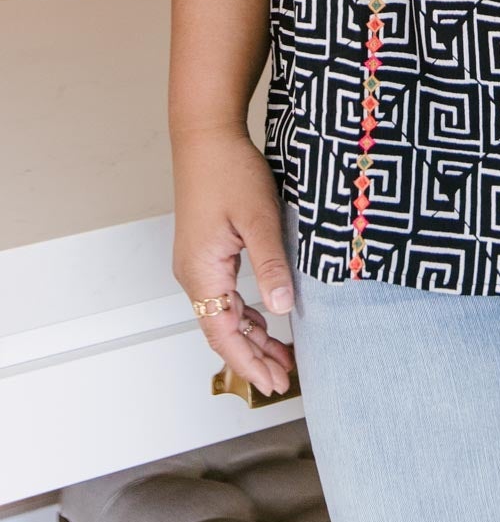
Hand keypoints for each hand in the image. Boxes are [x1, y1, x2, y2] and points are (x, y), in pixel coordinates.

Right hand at [171, 125, 296, 398]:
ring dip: (251, 337)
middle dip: (252, 357)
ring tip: (281, 357)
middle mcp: (193, 274)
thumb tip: (283, 308)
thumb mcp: (259, 218)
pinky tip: (265, 319)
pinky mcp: (206, 252)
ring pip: (223, 315)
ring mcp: (197, 264)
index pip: (224, 334)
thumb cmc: (230, 171)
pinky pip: (223, 295)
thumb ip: (270, 265)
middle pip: (222, 331)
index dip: (248, 362)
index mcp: (202, 272)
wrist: (206, 137)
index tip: (272, 383)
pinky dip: (245, 313)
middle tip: (283, 379)